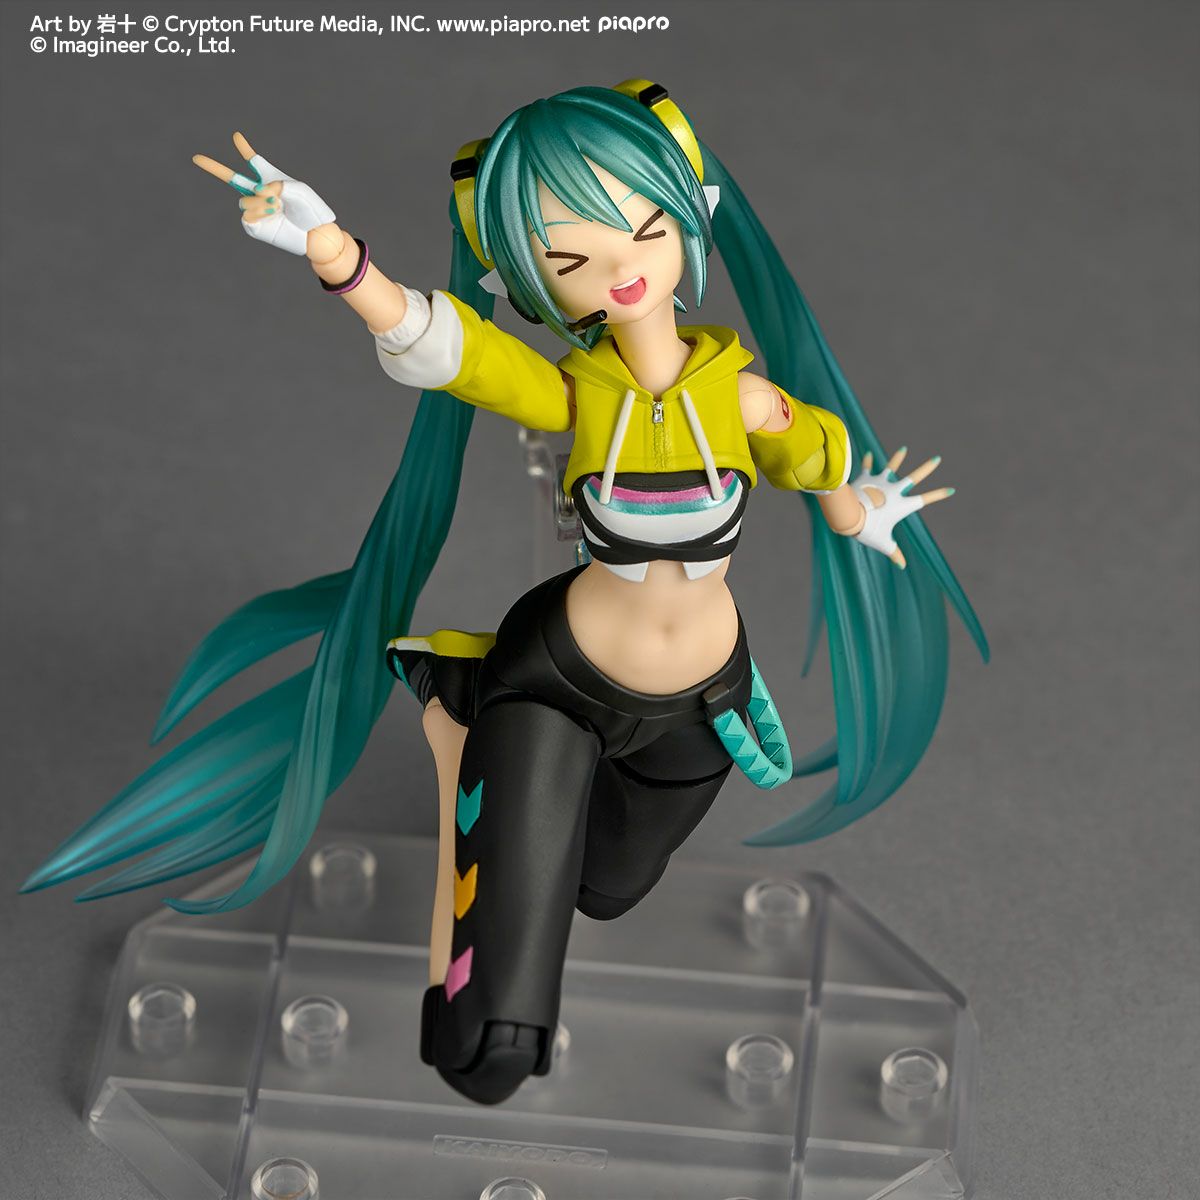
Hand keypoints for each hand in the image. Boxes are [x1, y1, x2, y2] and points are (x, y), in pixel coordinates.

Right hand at [192, 132, 336, 255]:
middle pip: (232, 178)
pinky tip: (272, 213)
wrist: (315, 234)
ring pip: (243, 200)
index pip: (254, 162)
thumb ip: (275, 184)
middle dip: (213, 168)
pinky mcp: (255, 226)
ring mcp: (256, 209)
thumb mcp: (298, 190)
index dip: (245, 150)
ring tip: (276, 205)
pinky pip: (247, 214)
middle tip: (196, 157)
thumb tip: (257, 192)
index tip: (237, 136)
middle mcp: (261, 193)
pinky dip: (259, 211)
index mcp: (271, 179)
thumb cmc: (311, 210)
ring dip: (259, 201)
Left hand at [851, 447, 953, 568]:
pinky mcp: (865, 478)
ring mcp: (880, 482)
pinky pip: (867, 467)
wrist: (848, 515)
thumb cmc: (867, 530)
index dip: (938, 495)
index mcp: (901, 505)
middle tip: (937, 458)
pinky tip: (869, 454)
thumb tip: (902, 567)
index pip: (925, 500)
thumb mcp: (883, 543)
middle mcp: (893, 490)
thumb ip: (894, 554)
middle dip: (927, 468)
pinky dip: (868, 461)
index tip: (951, 489)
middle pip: (914, 477)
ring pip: (892, 466)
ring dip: (897, 458)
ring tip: (903, 449)